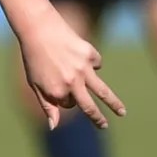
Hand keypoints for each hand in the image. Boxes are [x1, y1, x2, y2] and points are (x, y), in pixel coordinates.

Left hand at [16, 13, 123, 129]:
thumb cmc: (34, 58)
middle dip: (98, 119)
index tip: (58, 85)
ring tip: (122, 112)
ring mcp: (83, 69)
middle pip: (89, 107)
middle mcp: (71, 82)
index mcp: (57, 91)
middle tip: (104, 126)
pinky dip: (92, 62)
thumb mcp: (35, 84)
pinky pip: (97, 64)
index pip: (69, 104)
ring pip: (103, 91)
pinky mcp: (90, 54)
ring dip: (114, 104)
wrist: (39, 29)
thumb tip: (53, 128)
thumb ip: (47, 106)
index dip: (64, 97)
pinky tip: (80, 54)